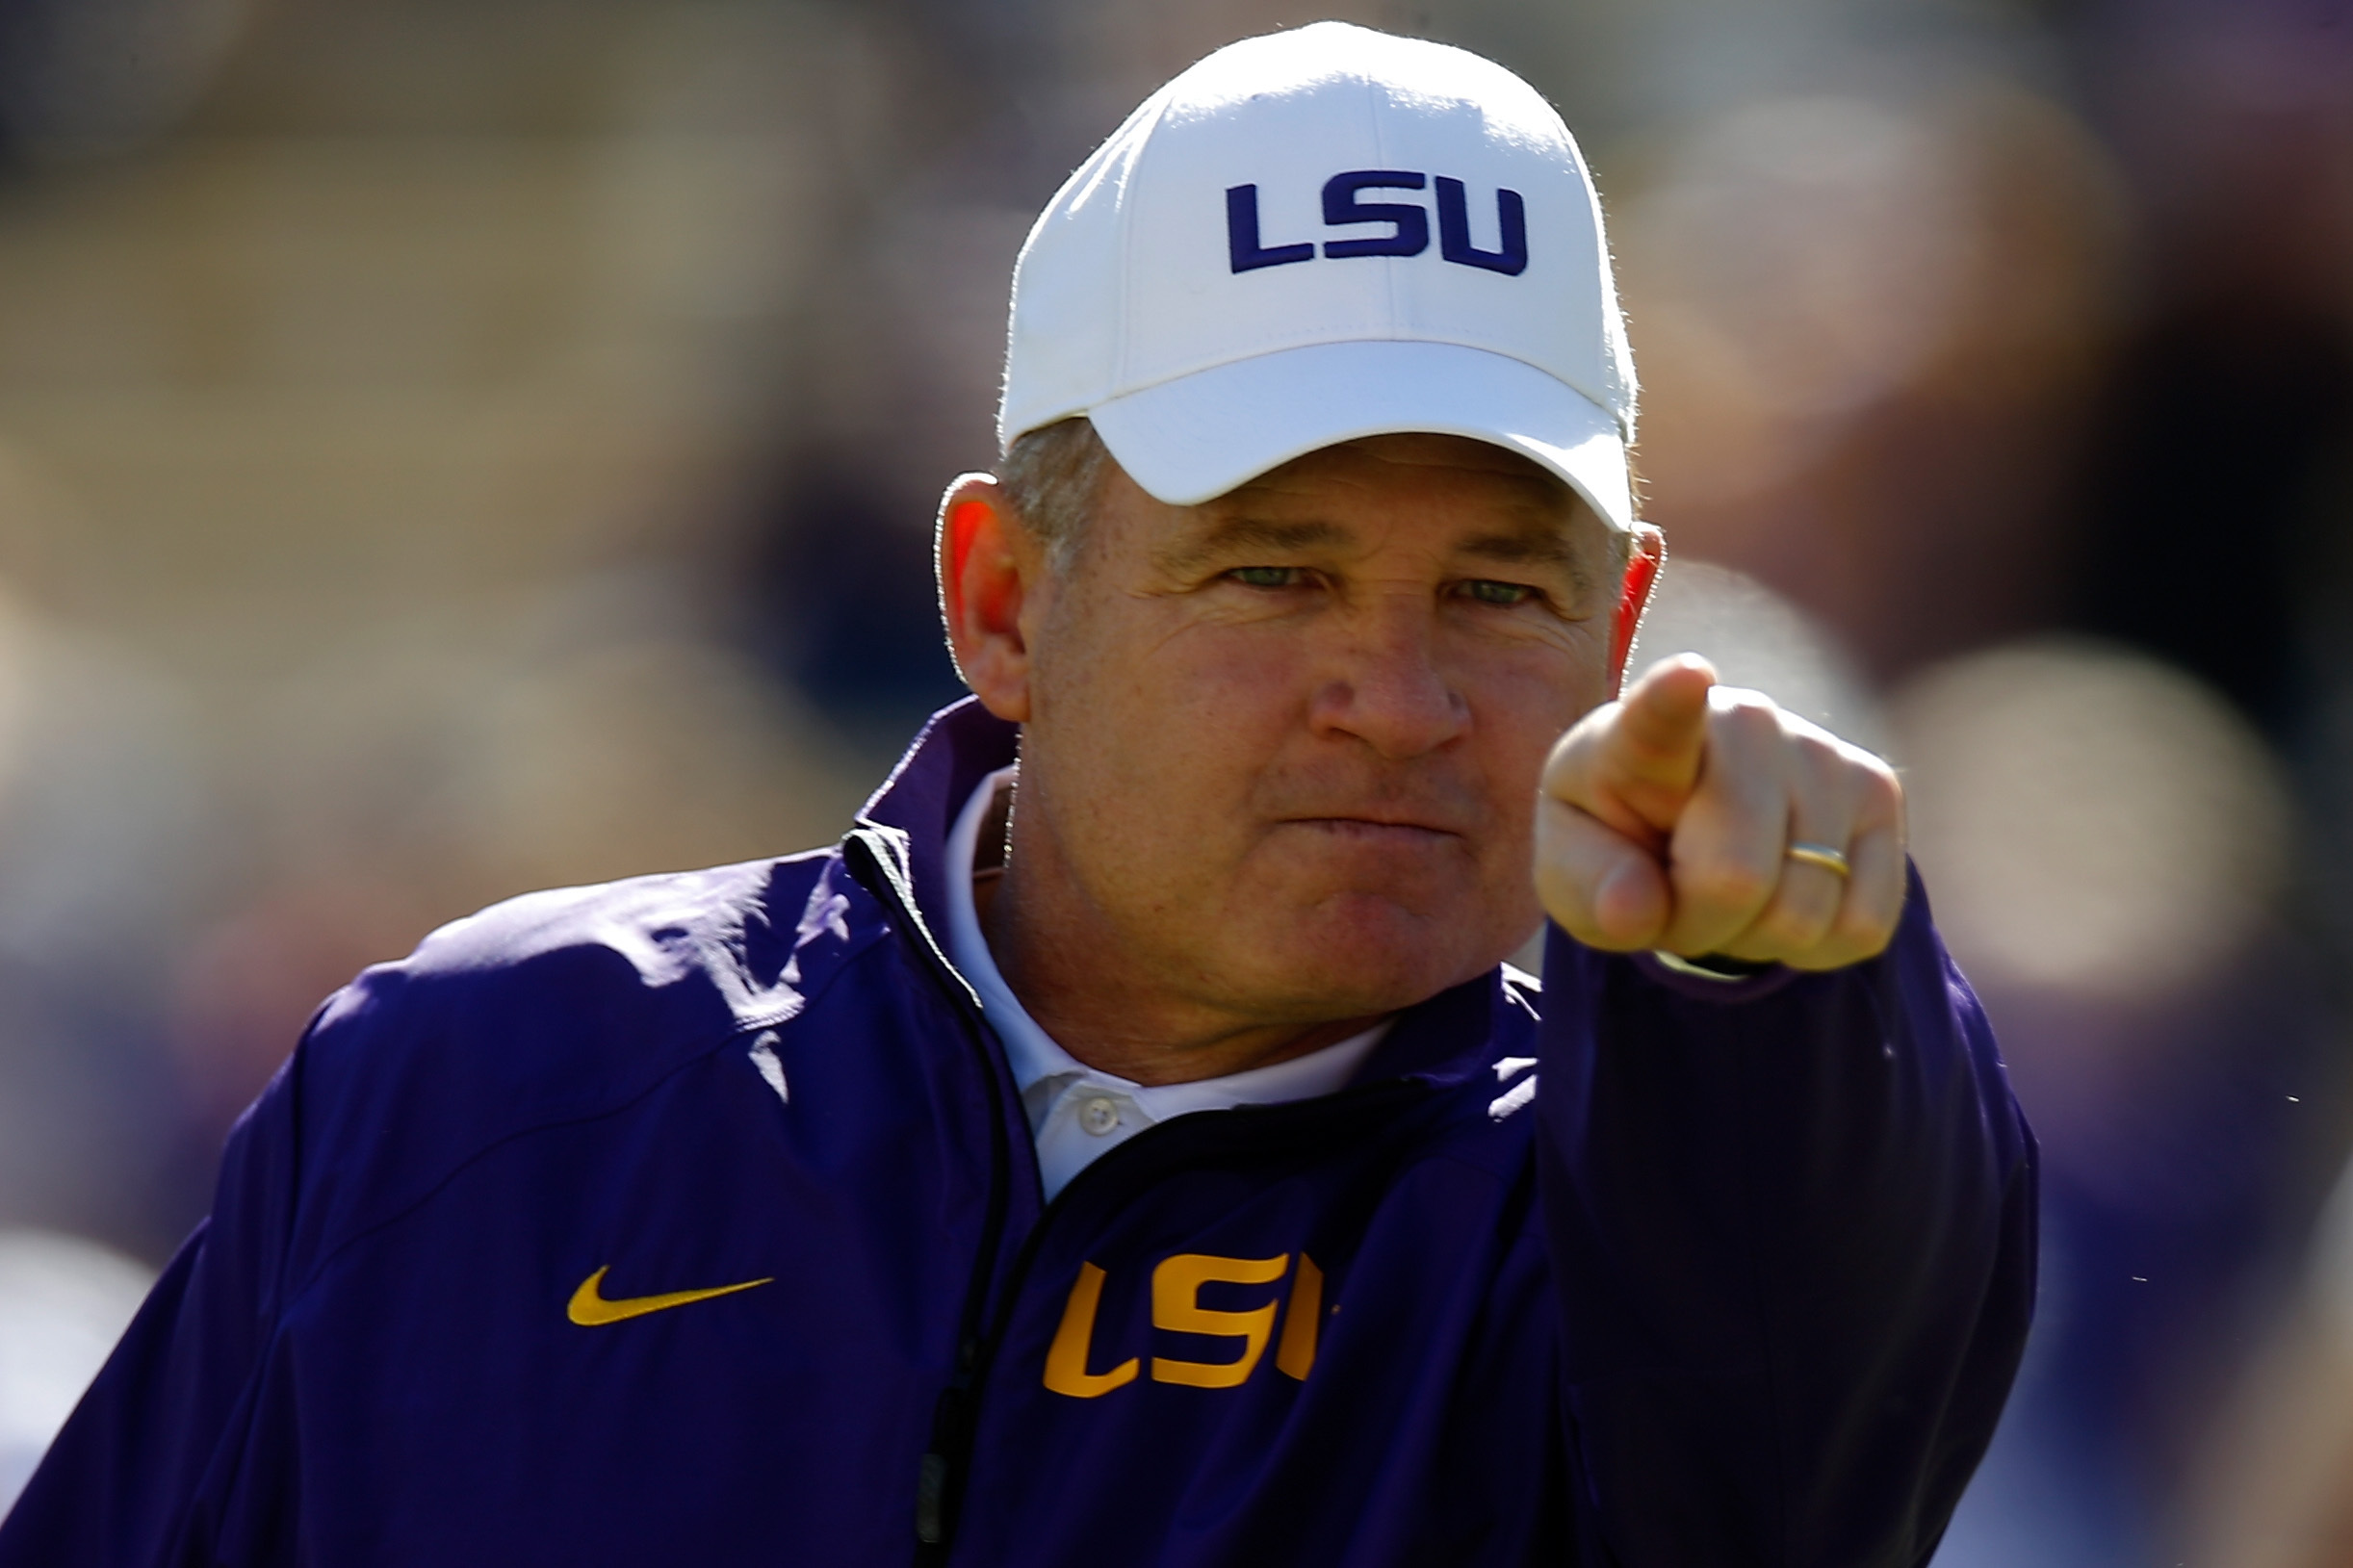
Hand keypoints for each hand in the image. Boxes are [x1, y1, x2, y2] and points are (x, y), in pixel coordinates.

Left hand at [1534, 654, 1905, 969]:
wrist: (1687, 824)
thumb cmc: (1619, 842)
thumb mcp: (1573, 871)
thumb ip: (1588, 888)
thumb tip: (1633, 911)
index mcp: (1640, 736)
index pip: (1659, 718)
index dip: (1672, 700)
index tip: (1686, 675)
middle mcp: (1744, 723)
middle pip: (1737, 880)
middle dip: (1700, 924)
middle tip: (1677, 892)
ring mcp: (1822, 753)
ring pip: (1803, 912)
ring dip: (1755, 936)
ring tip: (1726, 887)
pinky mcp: (1880, 794)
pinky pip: (1862, 925)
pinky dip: (1814, 946)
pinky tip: (1783, 895)